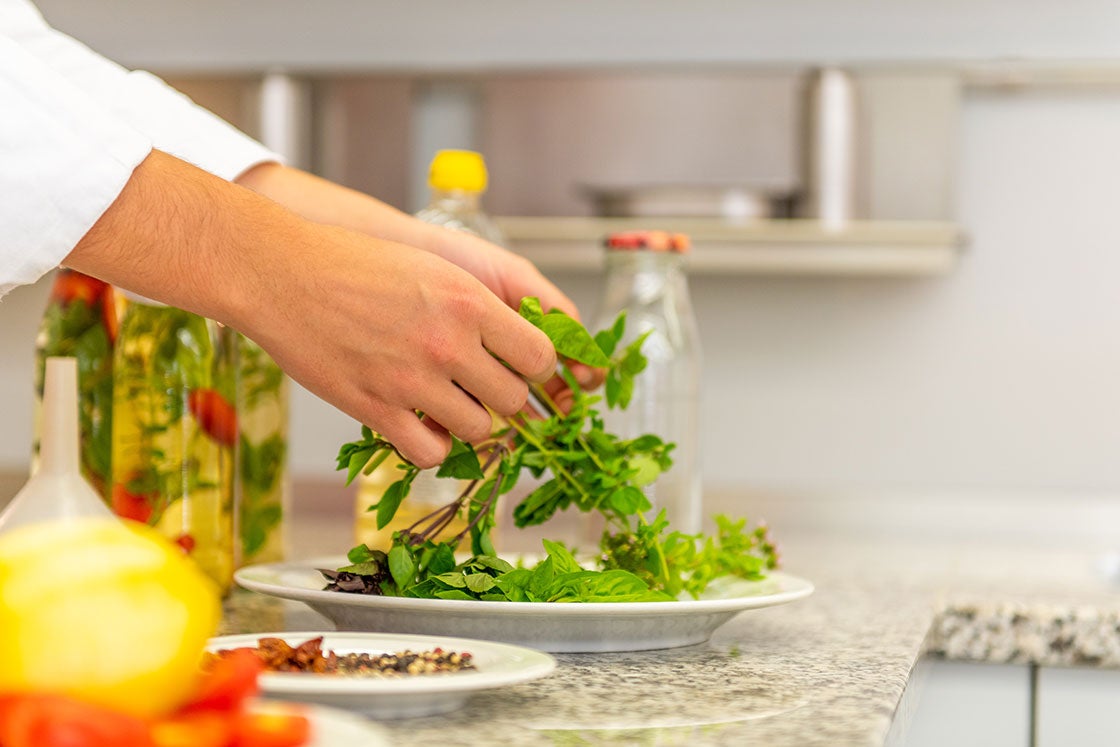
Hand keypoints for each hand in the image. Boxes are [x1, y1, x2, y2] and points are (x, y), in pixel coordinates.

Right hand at [239, 225, 558, 466]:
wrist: (280, 273)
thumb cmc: (353, 263)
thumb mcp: (430, 269)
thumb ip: (475, 306)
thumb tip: (511, 341)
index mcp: (469, 301)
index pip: (539, 355)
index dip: (537, 366)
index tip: (523, 365)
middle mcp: (448, 344)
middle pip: (514, 399)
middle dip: (504, 396)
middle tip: (484, 387)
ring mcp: (412, 381)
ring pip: (478, 430)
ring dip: (470, 421)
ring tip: (449, 403)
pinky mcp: (376, 410)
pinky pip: (431, 453)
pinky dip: (434, 447)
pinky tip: (422, 426)